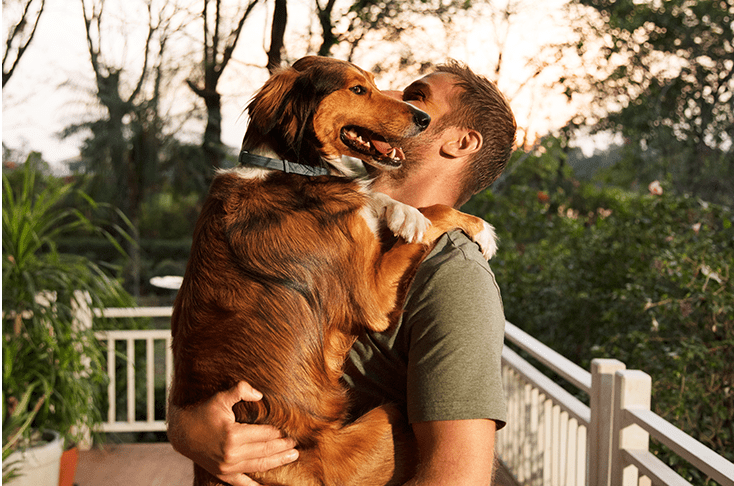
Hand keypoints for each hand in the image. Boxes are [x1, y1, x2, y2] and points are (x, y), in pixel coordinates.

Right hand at [167, 381, 298, 485]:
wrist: (182, 432)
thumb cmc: (202, 413)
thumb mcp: (220, 398)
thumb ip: (240, 391)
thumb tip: (259, 394)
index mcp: (233, 435)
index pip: (264, 434)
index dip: (278, 433)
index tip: (290, 430)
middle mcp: (231, 454)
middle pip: (265, 450)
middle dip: (283, 447)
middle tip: (296, 444)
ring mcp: (227, 466)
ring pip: (259, 465)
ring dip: (277, 461)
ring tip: (293, 456)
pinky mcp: (223, 474)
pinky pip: (242, 483)